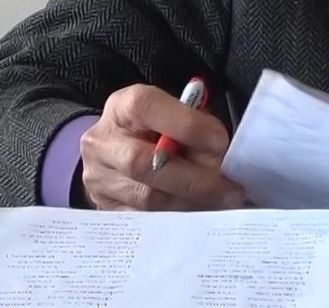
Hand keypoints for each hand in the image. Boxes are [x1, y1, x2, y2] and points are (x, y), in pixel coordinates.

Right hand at [79, 83, 244, 210]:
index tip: (221, 142)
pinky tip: (202, 215)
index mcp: (121, 107)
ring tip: (222, 204)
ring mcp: (97, 179)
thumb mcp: (174, 113)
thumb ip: (194, 126)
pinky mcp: (104, 210)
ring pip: (145, 198)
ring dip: (191, 203)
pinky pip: (143, 221)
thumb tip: (220, 157)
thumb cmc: (158, 127)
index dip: (186, 125)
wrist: (119, 150)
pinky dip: (178, 220)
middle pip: (142, 163)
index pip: (146, 108)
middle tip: (230, 189)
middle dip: (193, 179)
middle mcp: (102, 142)